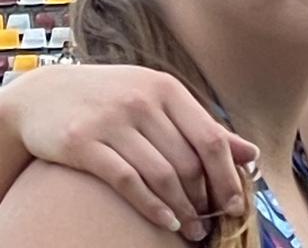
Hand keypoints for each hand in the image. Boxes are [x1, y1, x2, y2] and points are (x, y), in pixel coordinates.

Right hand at [0, 64, 256, 240]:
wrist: (44, 93)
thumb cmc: (112, 98)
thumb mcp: (158, 101)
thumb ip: (201, 126)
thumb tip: (250, 154)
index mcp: (167, 89)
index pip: (211, 139)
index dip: (228, 175)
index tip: (236, 203)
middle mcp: (142, 102)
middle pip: (189, 161)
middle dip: (206, 198)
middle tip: (213, 222)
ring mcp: (111, 121)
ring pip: (162, 174)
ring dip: (183, 209)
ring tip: (193, 229)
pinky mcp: (82, 143)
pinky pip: (127, 181)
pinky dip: (151, 207)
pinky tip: (166, 222)